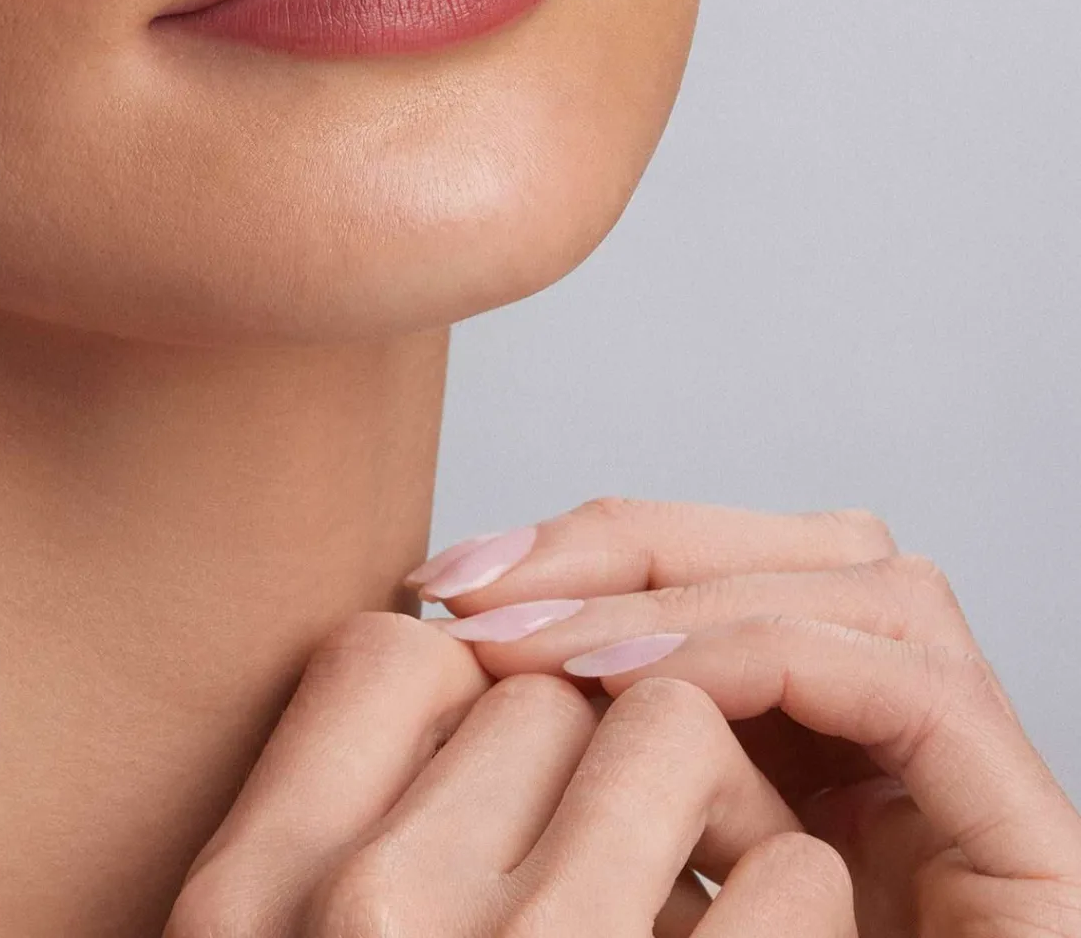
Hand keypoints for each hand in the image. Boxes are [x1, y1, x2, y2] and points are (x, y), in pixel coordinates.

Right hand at [167, 611, 852, 936]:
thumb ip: (327, 839)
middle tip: (604, 828)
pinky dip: (792, 891)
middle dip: (581, 738)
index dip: (461, 690)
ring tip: (690, 870)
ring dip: (699, 788)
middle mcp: (379, 914)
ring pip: (668, 734)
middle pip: (536, 693)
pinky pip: (788, 873)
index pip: (389, 657)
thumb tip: (465, 684)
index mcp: (252, 896)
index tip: (494, 758)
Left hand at [410, 499, 1080, 935]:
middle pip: (803, 549)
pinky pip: (911, 695)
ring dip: (681, 595)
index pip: (726, 574)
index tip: (446, 590)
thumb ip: (567, 794)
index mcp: (807, 765)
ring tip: (536, 650)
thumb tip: (428, 658)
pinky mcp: (1038, 863)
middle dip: (628, 546)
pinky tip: (628, 692)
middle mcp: (908, 767)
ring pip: (865, 582)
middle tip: (474, 593)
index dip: (591, 552)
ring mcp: (978, 806)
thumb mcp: (598, 902)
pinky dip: (761, 661)